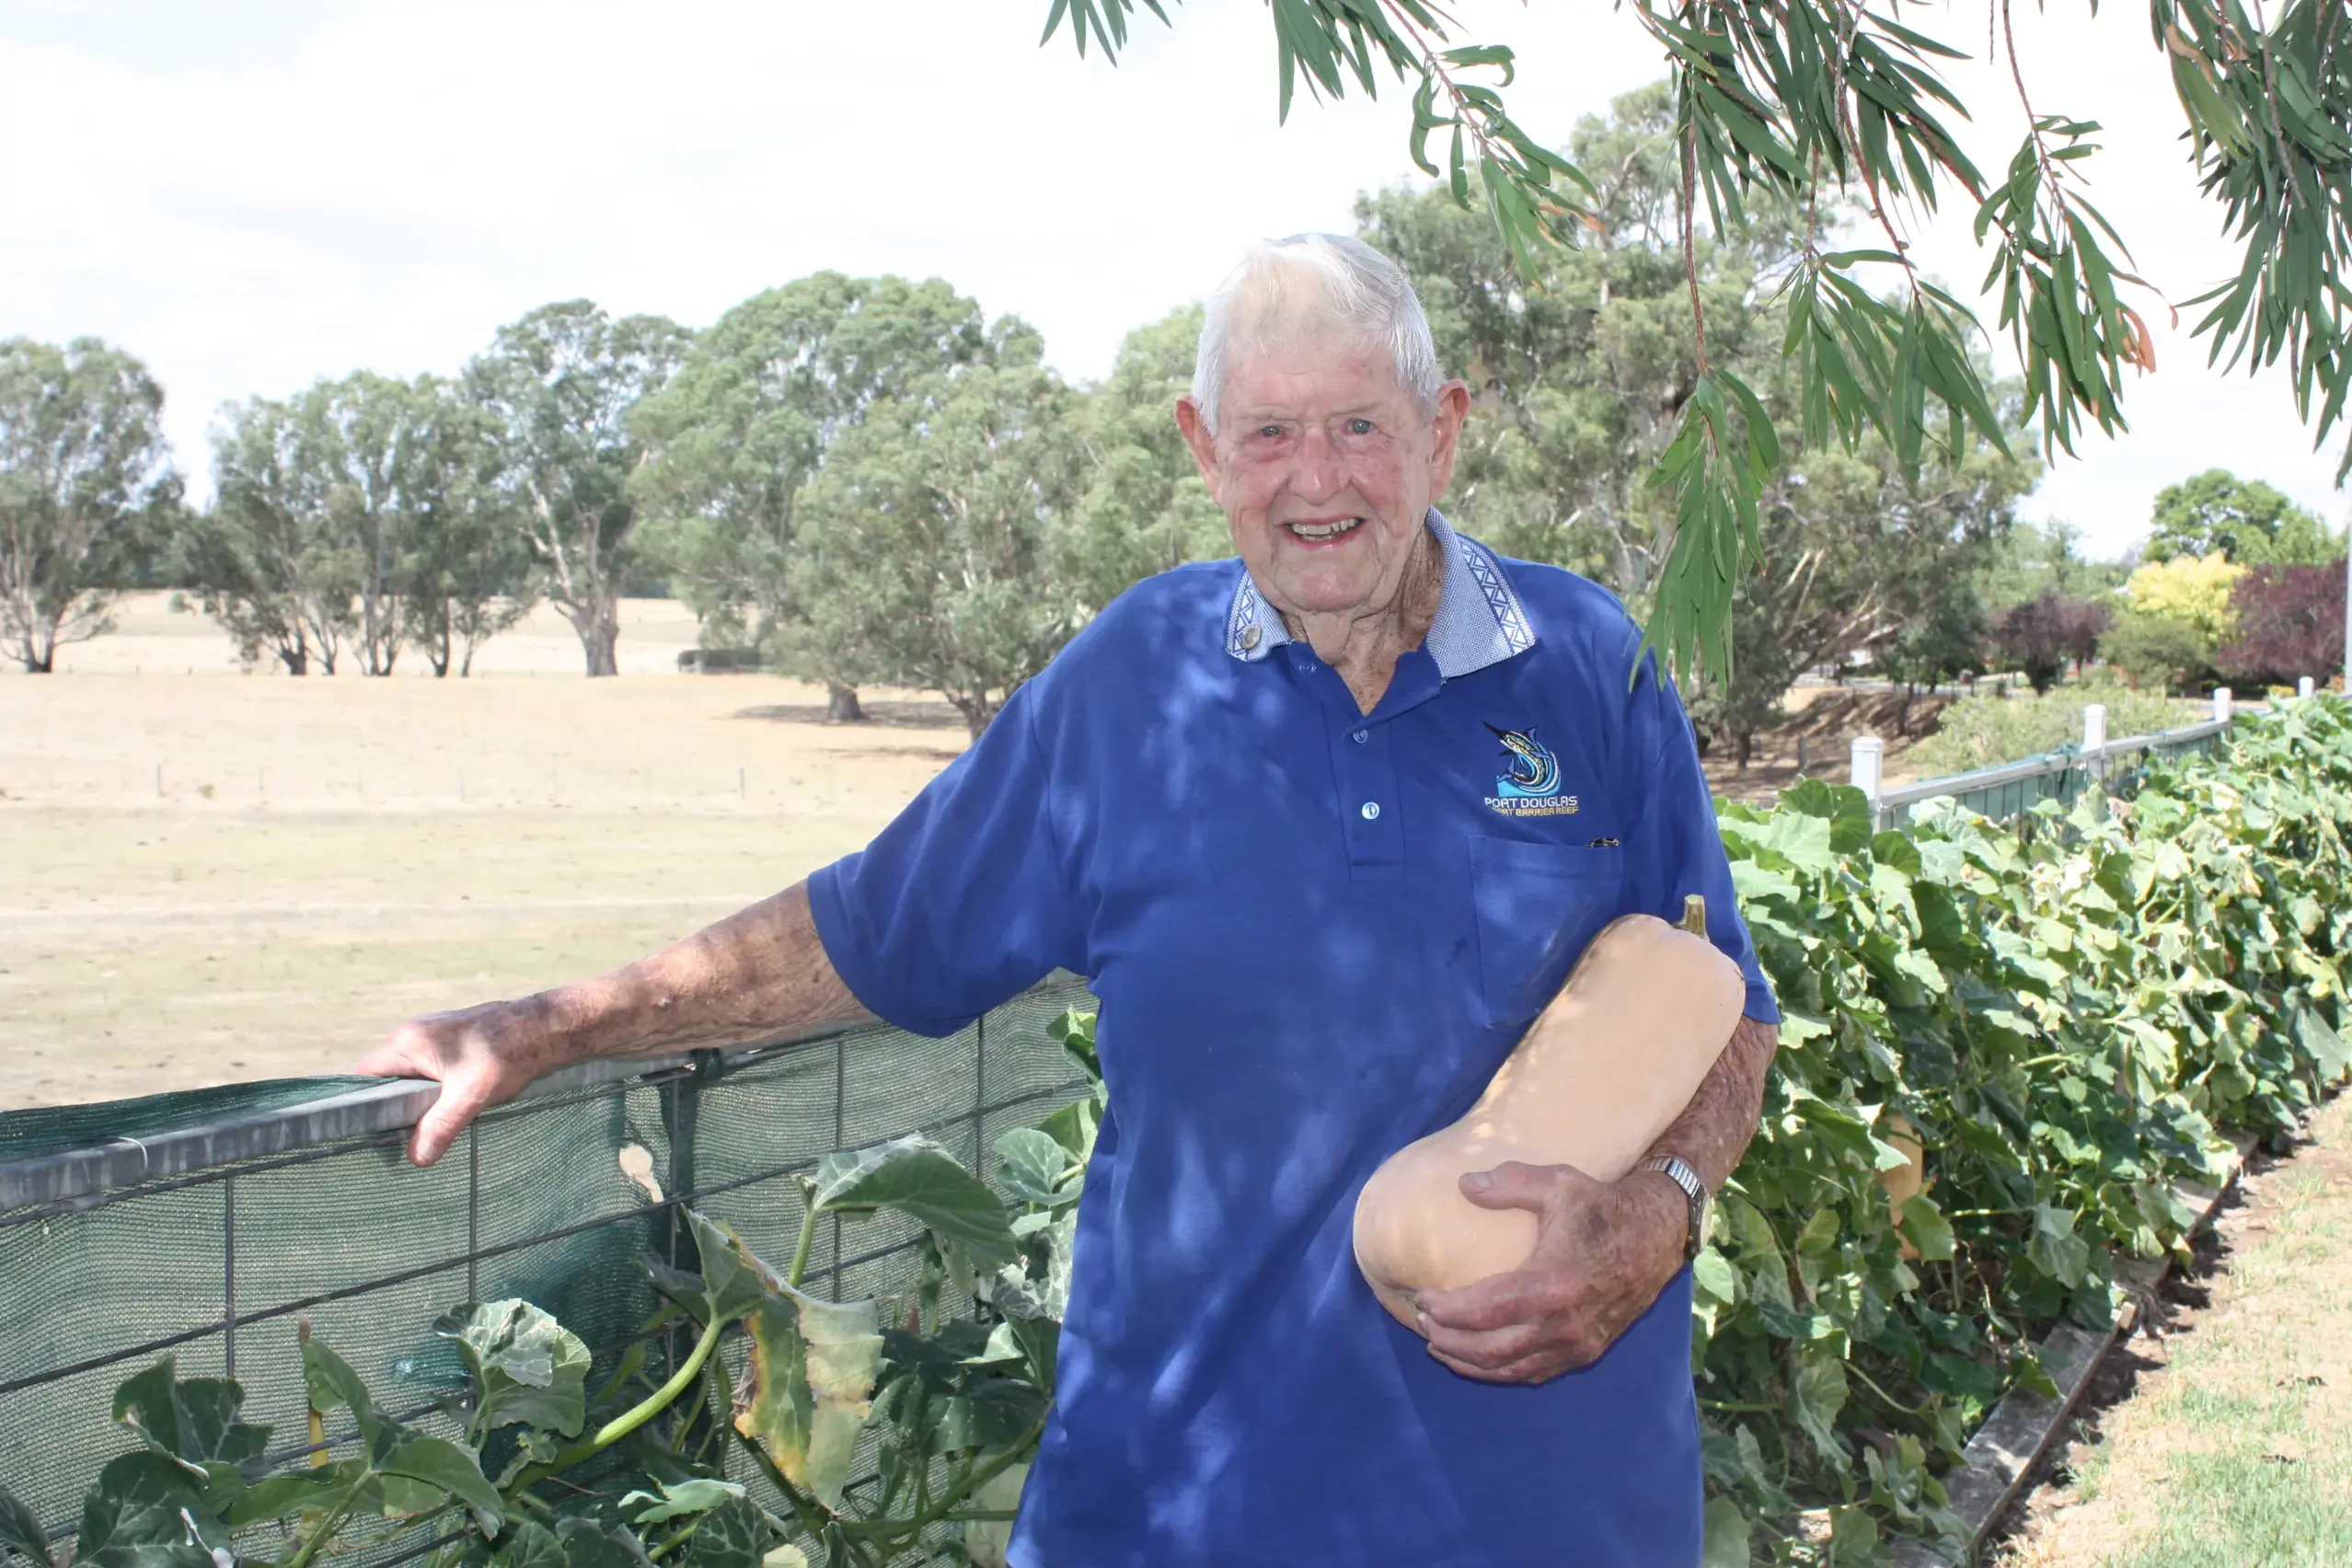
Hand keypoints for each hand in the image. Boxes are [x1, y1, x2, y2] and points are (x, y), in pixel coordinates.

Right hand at [356, 996, 566, 1167]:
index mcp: (408, 1042)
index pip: (364, 1076)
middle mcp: (414, 1034)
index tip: (372, 1134)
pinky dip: (434, 1092)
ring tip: (427, 1130)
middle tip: (402, 1140)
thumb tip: (416, 1158)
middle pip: (385, 1078)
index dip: (363, 1105)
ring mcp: (433, 1036)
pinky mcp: (452, 1042)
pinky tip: (449, 1111)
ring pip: (410, 1077)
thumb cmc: (508, 1055)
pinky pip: (429, 1072)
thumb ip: (441, 1126)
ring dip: (418, 1102)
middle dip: (393, 1108)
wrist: (546, 1028)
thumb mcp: (471, 1096)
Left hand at [1413, 1160, 1687, 1384]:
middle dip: (1449, 1340)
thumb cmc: (1604, 1206)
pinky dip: (1501, 1370)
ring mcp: (1577, 1344)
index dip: (1446, 1310)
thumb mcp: (1559, 1183)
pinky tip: (1480, 1359)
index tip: (1421, 1298)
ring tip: (1439, 1345)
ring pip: (1510, 1368)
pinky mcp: (1586, 1353)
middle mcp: (1564, 1323)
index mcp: (1553, 1284)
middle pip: (1490, 1349)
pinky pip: (1534, 1371)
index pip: (1483, 1310)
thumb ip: (1510, 1184)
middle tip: (1422, 1324)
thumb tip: (1464, 1185)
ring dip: (1469, 1361)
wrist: (1660, 1236)